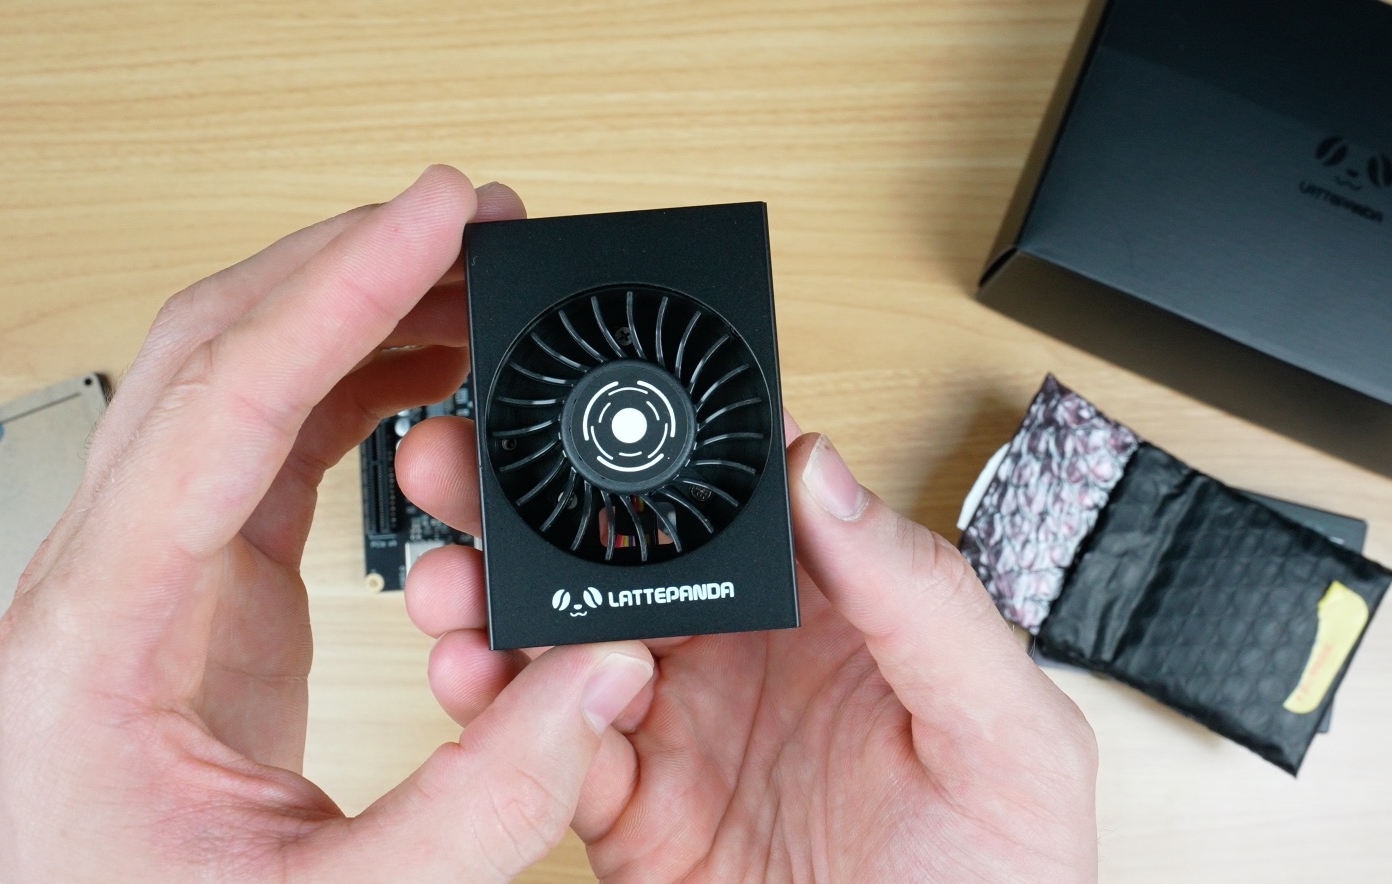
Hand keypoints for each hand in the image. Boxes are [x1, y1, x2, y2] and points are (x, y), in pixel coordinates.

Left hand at [0, 167, 656, 881]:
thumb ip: (484, 805)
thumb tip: (606, 677)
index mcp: (102, 631)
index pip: (224, 403)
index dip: (341, 291)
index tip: (437, 215)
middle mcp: (111, 576)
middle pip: (216, 352)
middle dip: (351, 263)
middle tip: (473, 219)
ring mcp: (154, 575)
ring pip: (240, 380)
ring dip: (352, 310)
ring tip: (469, 279)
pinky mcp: (202, 592)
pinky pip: (271, 444)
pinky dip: (351, 385)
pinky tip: (426, 372)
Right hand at [405, 425, 1098, 880]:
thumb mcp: (1006, 735)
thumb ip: (925, 600)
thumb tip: (826, 474)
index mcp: (842, 615)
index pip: (741, 501)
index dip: (667, 448)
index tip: (599, 407)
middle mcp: (749, 659)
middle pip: (627, 556)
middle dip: (541, 505)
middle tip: (469, 464)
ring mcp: (682, 733)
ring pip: (567, 643)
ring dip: (500, 600)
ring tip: (451, 579)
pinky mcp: (633, 814)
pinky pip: (549, 751)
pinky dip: (496, 713)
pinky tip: (467, 676)